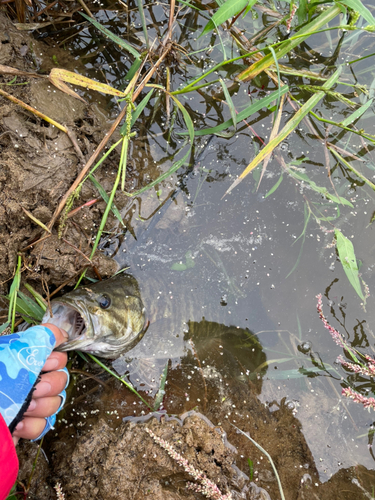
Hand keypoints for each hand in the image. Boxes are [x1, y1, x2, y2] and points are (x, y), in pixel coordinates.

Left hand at [12, 324, 68, 444]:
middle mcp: (28, 377)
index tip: (46, 363)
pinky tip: (18, 424)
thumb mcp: (4, 355)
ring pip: (55, 401)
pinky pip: (43, 424)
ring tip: (24, 409)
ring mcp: (28, 402)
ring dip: (42, 405)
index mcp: (22, 357)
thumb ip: (33, 340)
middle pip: (61, 376)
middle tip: (36, 388)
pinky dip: (33, 425)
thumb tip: (56, 333)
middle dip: (52, 383)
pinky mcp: (24, 425)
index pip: (54, 351)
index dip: (56, 356)